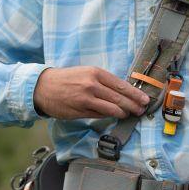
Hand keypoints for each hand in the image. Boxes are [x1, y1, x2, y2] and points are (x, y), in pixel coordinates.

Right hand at [34, 66, 149, 119]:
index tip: (144, 99)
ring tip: (129, 114)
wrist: (43, 86)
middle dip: (133, 105)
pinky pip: (100, 115)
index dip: (135, 94)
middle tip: (141, 110)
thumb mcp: (86, 73)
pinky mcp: (80, 111)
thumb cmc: (67, 79)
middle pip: (119, 98)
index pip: (121, 85)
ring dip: (123, 113)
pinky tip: (115, 116)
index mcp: (96, 73)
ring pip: (112, 109)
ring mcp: (86, 99)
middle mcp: (92, 85)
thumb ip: (103, 82)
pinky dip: (109, 116)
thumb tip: (122, 92)